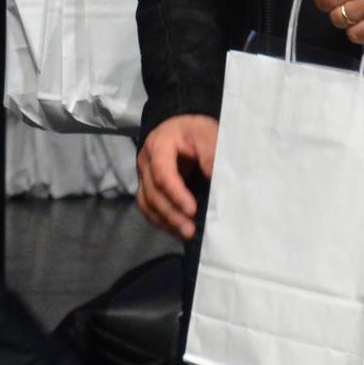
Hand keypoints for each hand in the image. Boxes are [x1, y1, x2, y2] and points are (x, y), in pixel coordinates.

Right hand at [137, 115, 219, 241]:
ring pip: (147, 202)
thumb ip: (212, 157)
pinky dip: (161, 221)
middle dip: (171, 213)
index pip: (162, 172)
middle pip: (152, 191)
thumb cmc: (198, 132)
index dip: (176, 194)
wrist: (186, 130)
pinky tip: (177, 230)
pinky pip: (148, 207)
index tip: (193, 210)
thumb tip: (219, 185)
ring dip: (165, 221)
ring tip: (186, 234)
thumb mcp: (208, 135)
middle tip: (190, 230)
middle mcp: (146, 161)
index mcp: (159, 144)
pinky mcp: (147, 187)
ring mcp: (144, 175)